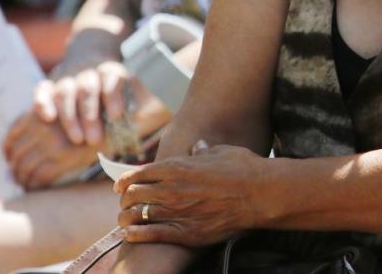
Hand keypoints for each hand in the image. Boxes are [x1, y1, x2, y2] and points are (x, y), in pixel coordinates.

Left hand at [1, 107, 98, 189]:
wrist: (117, 123)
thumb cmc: (92, 118)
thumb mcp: (65, 110)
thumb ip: (43, 121)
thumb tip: (17, 149)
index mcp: (39, 113)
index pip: (13, 134)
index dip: (8, 148)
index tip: (8, 158)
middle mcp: (43, 125)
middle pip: (17, 153)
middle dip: (14, 168)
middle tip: (15, 177)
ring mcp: (52, 141)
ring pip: (26, 166)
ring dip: (23, 178)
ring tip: (24, 184)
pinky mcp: (63, 156)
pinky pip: (41, 175)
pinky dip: (35, 184)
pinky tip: (35, 187)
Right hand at [32, 60, 139, 146]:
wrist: (88, 57)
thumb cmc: (112, 88)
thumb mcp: (126, 90)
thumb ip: (132, 104)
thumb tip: (145, 123)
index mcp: (109, 70)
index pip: (112, 76)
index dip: (114, 95)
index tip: (116, 116)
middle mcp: (87, 72)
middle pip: (87, 89)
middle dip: (91, 115)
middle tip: (95, 140)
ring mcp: (67, 77)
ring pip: (65, 91)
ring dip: (70, 116)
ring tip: (78, 139)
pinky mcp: (49, 84)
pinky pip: (42, 89)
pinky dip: (43, 102)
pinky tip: (48, 118)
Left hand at [117, 142, 263, 246]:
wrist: (260, 194)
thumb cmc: (243, 168)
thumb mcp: (221, 151)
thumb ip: (202, 151)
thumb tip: (197, 147)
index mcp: (176, 167)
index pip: (138, 174)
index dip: (125, 179)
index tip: (120, 184)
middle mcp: (171, 189)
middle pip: (132, 195)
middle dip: (125, 198)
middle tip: (125, 201)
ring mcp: (176, 212)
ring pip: (136, 216)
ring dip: (126, 217)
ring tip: (126, 219)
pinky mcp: (185, 232)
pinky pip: (150, 235)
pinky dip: (135, 234)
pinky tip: (130, 234)